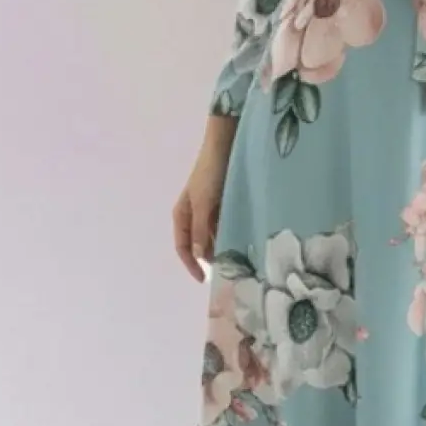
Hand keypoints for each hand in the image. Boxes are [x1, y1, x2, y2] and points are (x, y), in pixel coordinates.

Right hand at [173, 119, 235, 281]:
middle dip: (209, 257)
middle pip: (198, 243)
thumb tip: (198, 256)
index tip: (204, 280)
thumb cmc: (210, 174)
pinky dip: (230, 234)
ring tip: (238, 259)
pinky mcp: (222, 203)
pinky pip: (224, 225)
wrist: (224, 145)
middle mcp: (193, 214)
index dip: (190, 265)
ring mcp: (208, 209)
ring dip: (222, 246)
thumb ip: (201, 230)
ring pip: (213, 236)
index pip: (182, 247)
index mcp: (182, 215)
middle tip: (227, 271)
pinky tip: (243, 241)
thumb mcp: (204, 204)